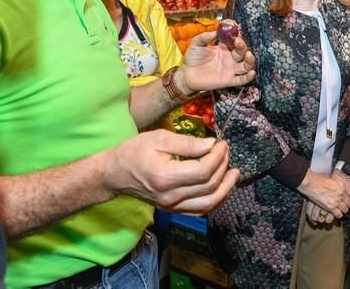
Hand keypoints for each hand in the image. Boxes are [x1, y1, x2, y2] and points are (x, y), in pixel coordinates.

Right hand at [103, 130, 239, 214]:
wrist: (115, 174)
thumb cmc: (134, 152)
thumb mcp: (159, 138)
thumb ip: (187, 143)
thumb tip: (212, 144)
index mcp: (165, 177)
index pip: (203, 171)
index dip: (218, 157)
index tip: (221, 144)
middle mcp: (170, 196)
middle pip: (209, 187)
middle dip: (223, 167)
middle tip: (225, 152)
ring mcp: (171, 206)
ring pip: (209, 204)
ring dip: (226, 188)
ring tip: (233, 172)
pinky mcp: (173, 210)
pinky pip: (200, 211)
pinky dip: (215, 200)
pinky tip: (222, 188)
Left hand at [180, 31, 255, 92]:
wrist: (187, 74)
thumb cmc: (193, 58)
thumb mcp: (197, 44)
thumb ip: (204, 37)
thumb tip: (215, 32)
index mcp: (225, 49)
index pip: (236, 42)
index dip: (238, 37)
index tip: (236, 31)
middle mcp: (230, 59)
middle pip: (242, 52)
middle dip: (242, 46)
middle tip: (238, 41)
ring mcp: (231, 70)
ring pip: (246, 65)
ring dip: (250, 60)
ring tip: (248, 55)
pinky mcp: (229, 80)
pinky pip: (242, 80)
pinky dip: (248, 77)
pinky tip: (252, 72)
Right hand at [297, 170, 349, 219]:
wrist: (311, 183)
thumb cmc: (318, 179)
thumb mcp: (331, 178)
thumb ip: (337, 184)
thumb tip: (337, 187)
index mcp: (342, 186)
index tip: (349, 198)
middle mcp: (341, 194)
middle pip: (349, 203)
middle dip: (347, 205)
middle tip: (345, 205)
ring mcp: (336, 201)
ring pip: (345, 209)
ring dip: (343, 210)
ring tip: (341, 210)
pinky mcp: (330, 207)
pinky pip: (338, 214)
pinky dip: (338, 215)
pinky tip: (336, 213)